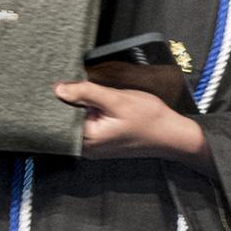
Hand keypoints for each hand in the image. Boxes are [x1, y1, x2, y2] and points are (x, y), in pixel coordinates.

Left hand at [55, 80, 210, 164]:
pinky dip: (90, 113)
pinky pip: (89, 126)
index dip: (60, 98)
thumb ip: (86, 93)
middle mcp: (87, 148)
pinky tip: (99, 104)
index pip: (60, 116)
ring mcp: (95, 147)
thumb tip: (58, 89)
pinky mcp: (103, 143)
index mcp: (87, 140)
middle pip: (67, 120)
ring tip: (89, 93)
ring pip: (78, 122)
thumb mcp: (117, 100)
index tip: (61, 82)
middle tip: (76, 83)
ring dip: (82, 106)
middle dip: (71, 102)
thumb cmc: (148, 118)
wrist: (172, 135)